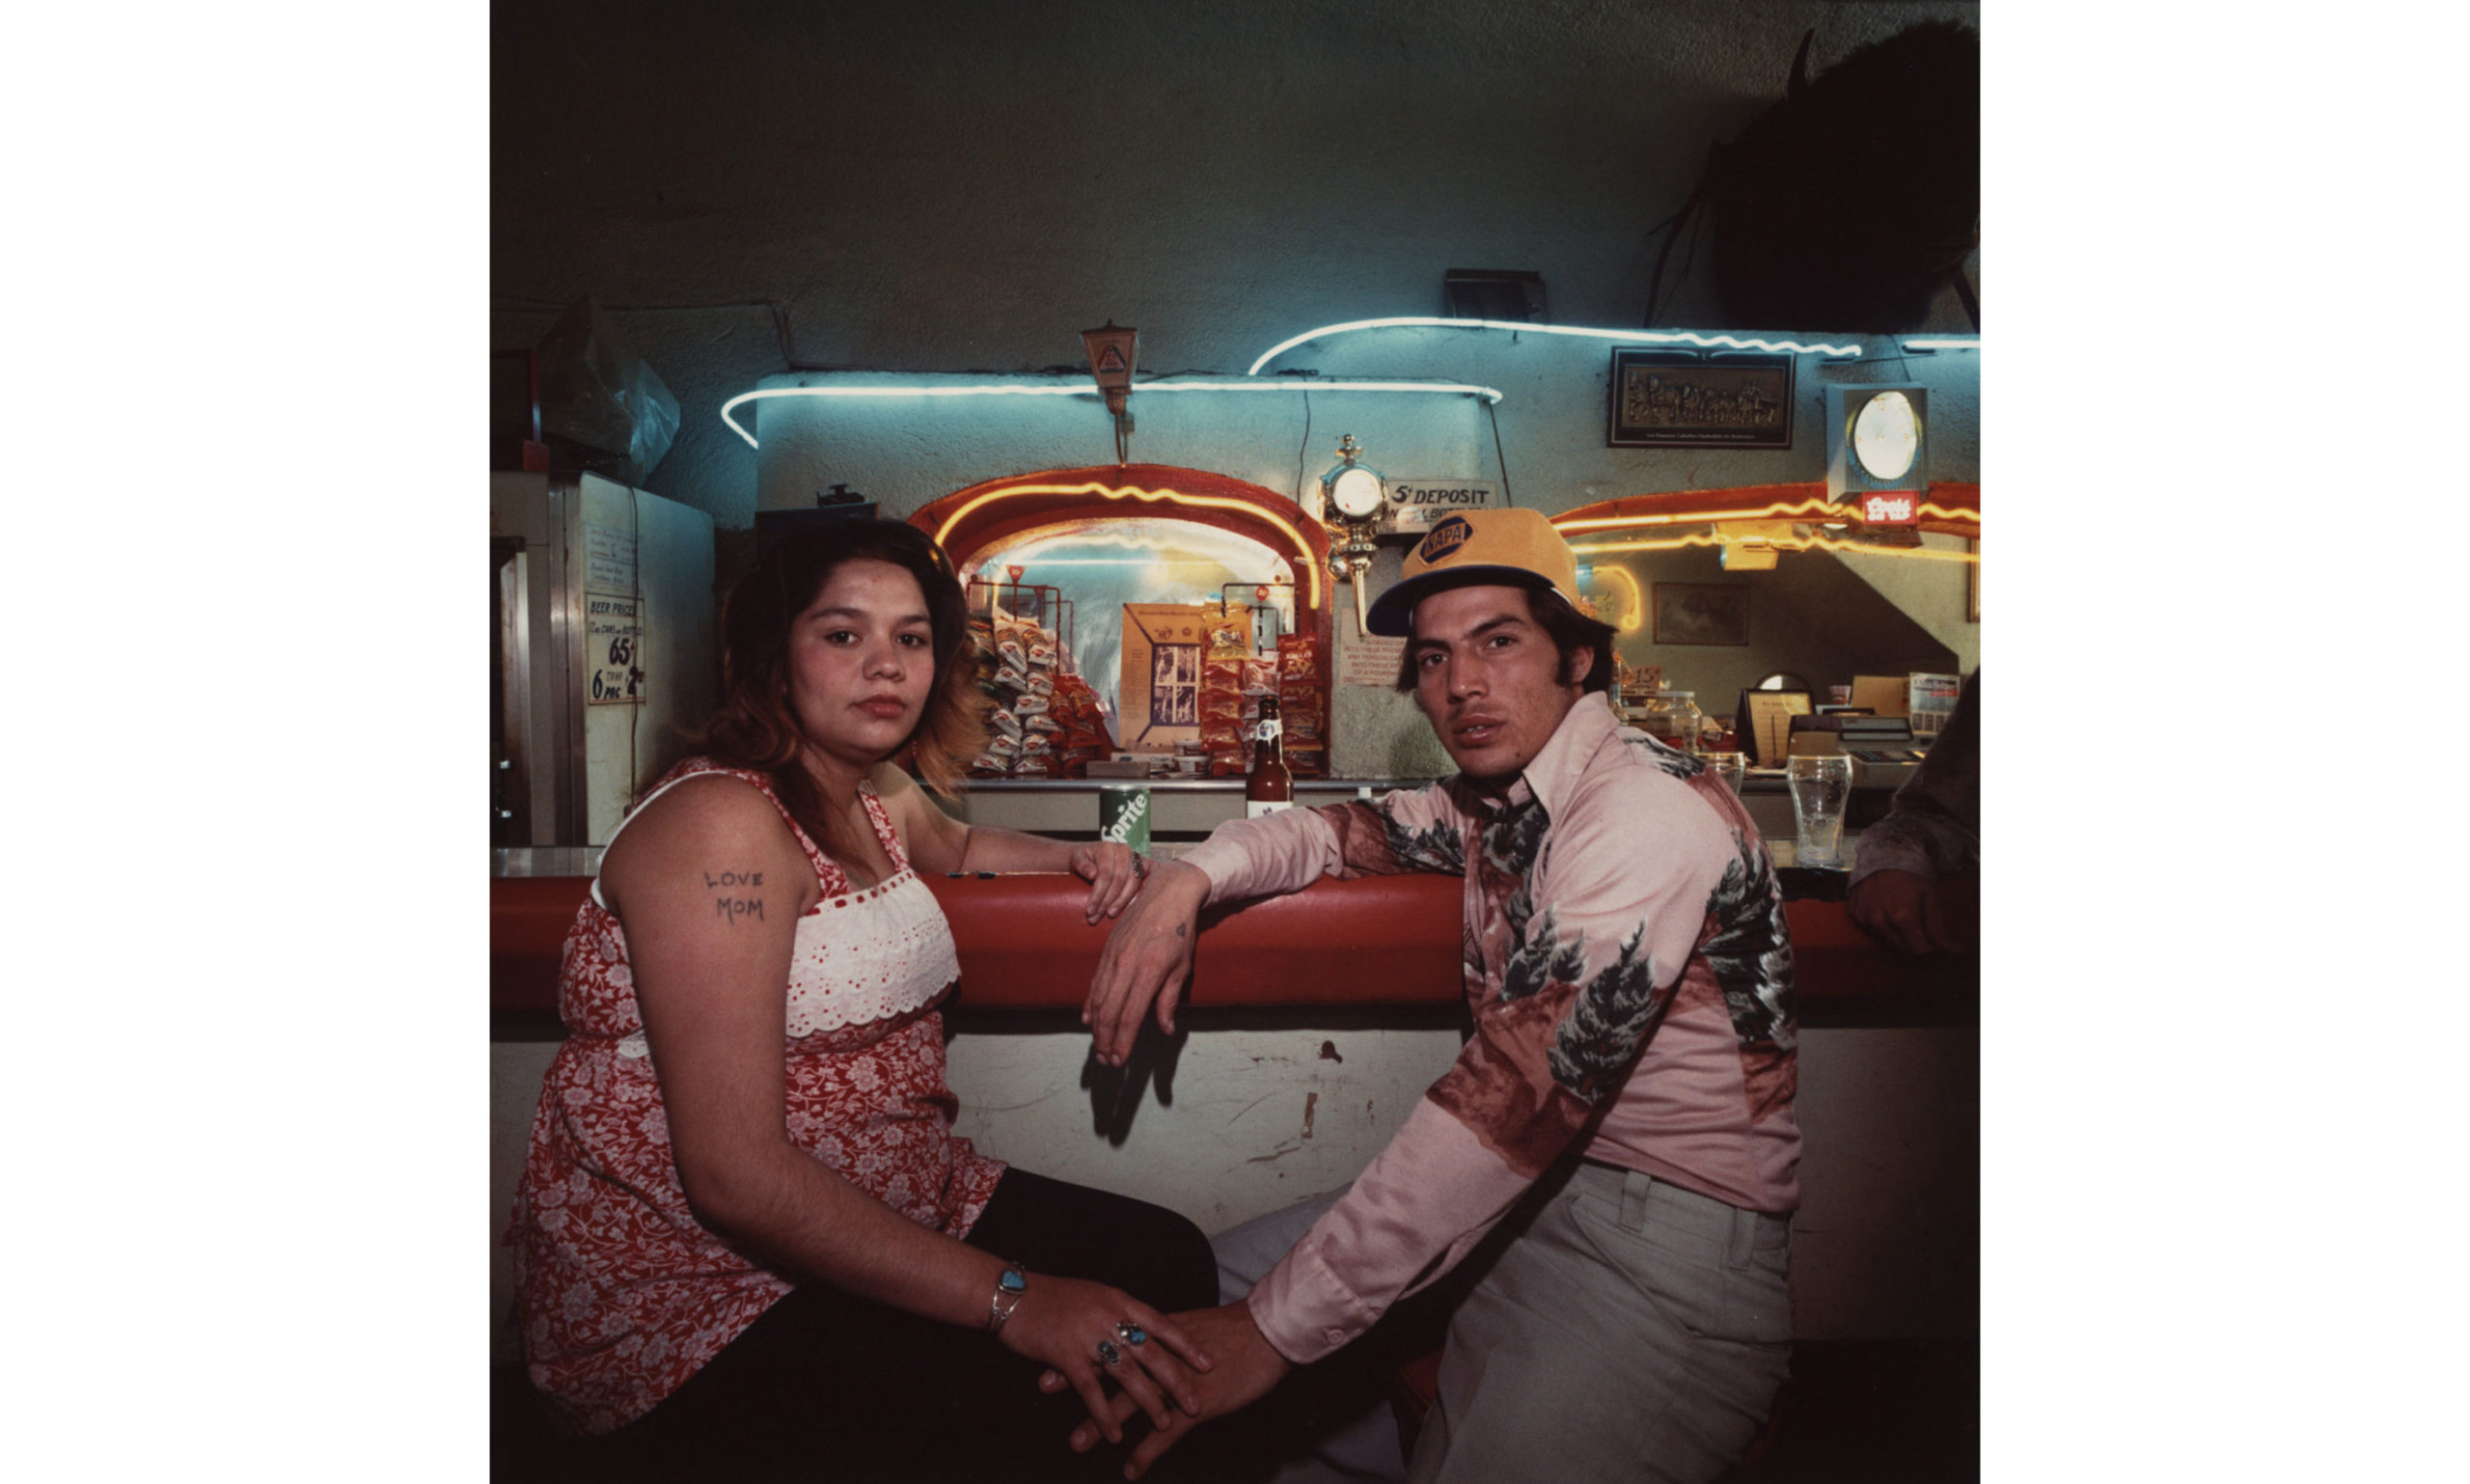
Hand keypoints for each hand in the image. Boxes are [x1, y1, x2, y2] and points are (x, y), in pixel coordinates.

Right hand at [998, 1272, 1212, 1446]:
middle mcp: (1108, 1316)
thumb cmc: (1051, 1296)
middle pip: (1151, 1352)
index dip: (1186, 1345)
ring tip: (1164, 1423)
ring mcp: (1088, 1336)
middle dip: (1176, 1380)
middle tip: (1196, 1403)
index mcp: (1118, 1300)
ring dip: (1147, 1402)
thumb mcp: (1092, 1296)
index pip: (1161, 1323)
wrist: (1012, 1294)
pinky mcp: (1066, 1355)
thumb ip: (1117, 1312)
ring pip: (1127, 1373)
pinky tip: (1115, 1433)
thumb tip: (1140, 1327)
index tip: (1208, 1363)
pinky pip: (1091, 1390)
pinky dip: (1104, 1414)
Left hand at [1049, 1301, 1292, 1479]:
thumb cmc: (1236, 1330)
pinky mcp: (1197, 1404)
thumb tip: (1144, 1337)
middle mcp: (1161, 1357)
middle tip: (1043, 1387)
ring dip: (1102, 1422)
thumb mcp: (1193, 1327)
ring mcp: (1177, 1383)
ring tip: (1076, 1442)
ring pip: (1131, 1403)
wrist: (1269, 1334)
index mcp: (1158, 1335)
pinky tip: (1131, 1470)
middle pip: (1111, 1367)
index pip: (1111, 1338)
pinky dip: (1146, 1453)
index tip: (1051, 1347)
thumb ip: (1165, 1335)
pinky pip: (1165, 1434)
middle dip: (1077, 1379)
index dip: (1080, 1344)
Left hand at [1068, 840, 1144, 924]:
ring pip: (1134, 880)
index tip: (1090, 910)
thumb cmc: (1084, 859)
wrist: (1092, 854)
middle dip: (1107, 901)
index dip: (1098, 894)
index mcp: (1107, 848)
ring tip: (1110, 914)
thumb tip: (1092, 874)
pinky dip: (1152, 882)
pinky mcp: (1146, 862)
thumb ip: (1081, 864)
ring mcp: (1137, 855)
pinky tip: (1146, 898)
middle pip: (1119, 879)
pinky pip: (1153, 871)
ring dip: (1123, 900)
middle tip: (1096, 917)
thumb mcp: (1077, 858)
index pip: (1105, 874)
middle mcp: (1125, 849)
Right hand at [1083, 858, 1209, 1066]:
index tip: (1119, 1060)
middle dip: (1106, 1040)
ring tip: (1099, 1047)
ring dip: (1097, 1027)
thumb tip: (1164, 1029)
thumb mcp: (1182, 968)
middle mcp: (1126, 966)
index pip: (1130, 1016)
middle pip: (1109, 1012)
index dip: (1123, 1042)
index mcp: (1149, 972)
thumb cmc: (1180, 932)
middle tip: (1106, 1060)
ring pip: (1098, 999)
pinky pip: (1095, 983)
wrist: (1166, 894)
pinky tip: (1088, 1020)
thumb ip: (1169, 1000)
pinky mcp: (1107, 951)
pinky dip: (1090, 1004)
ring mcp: (1113, 958)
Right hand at [1847, 868, 1964, 954]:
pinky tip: (1885, 907)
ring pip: (1885, 939)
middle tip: (1919, 923)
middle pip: (1902, 947)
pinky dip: (1879, 923)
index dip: (1929, 946)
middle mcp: (1880, 920)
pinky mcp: (1854, 912)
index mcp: (1902, 917)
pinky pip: (1869, 928)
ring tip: (1901, 912)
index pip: (1918, 950)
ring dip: (1896, 933)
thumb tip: (1954, 951)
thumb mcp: (1930, 897)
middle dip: (1913, 940)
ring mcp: (1864, 917)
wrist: (1884, 851)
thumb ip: (1938, 928)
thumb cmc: (1912, 873)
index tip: (1933, 936)